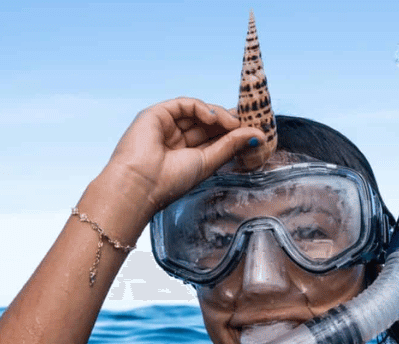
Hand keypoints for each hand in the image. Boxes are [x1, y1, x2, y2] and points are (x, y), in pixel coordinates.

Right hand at [103, 97, 264, 212]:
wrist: (140, 184)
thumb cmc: (169, 182)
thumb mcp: (207, 162)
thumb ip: (230, 146)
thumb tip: (258, 135)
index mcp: (186, 154)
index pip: (213, 138)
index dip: (232, 132)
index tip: (254, 130)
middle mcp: (175, 138)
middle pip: (208, 124)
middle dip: (230, 121)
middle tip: (250, 120)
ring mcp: (166, 125)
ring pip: (198, 112)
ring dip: (219, 115)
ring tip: (235, 123)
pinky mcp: (157, 114)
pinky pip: (185, 104)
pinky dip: (202, 108)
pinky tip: (213, 118)